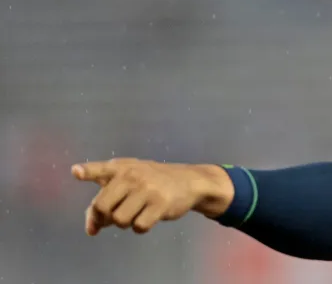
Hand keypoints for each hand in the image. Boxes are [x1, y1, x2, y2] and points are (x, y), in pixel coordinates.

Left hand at [71, 158, 233, 235]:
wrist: (188, 181)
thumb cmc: (151, 182)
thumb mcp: (128, 181)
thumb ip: (104, 199)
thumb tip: (91, 230)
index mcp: (121, 168)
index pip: (101, 170)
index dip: (88, 172)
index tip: (76, 172)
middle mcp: (132, 176)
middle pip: (101, 207)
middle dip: (105, 217)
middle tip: (114, 215)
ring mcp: (147, 190)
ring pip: (119, 220)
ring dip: (125, 223)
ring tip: (136, 213)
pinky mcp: (160, 204)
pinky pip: (138, 227)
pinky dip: (140, 228)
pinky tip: (149, 217)